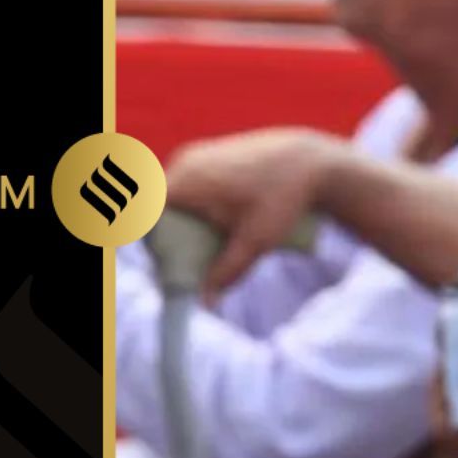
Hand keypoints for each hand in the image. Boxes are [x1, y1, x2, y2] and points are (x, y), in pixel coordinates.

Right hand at [164, 127, 349, 298]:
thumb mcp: (256, 241)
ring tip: (200, 245)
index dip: (152, 241)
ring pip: (173, 194)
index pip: (147, 215)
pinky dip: (192, 203)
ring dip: (180, 219)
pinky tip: (208, 222)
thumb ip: (228, 271)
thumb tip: (206, 303)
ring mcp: (196, 155)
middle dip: (167, 235)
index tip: (165, 262)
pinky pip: (188, 183)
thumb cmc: (283, 199)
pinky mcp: (210, 154)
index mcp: (186, 182)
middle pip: (158, 207)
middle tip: (186, 261)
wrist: (310, 162)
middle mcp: (184, 163)